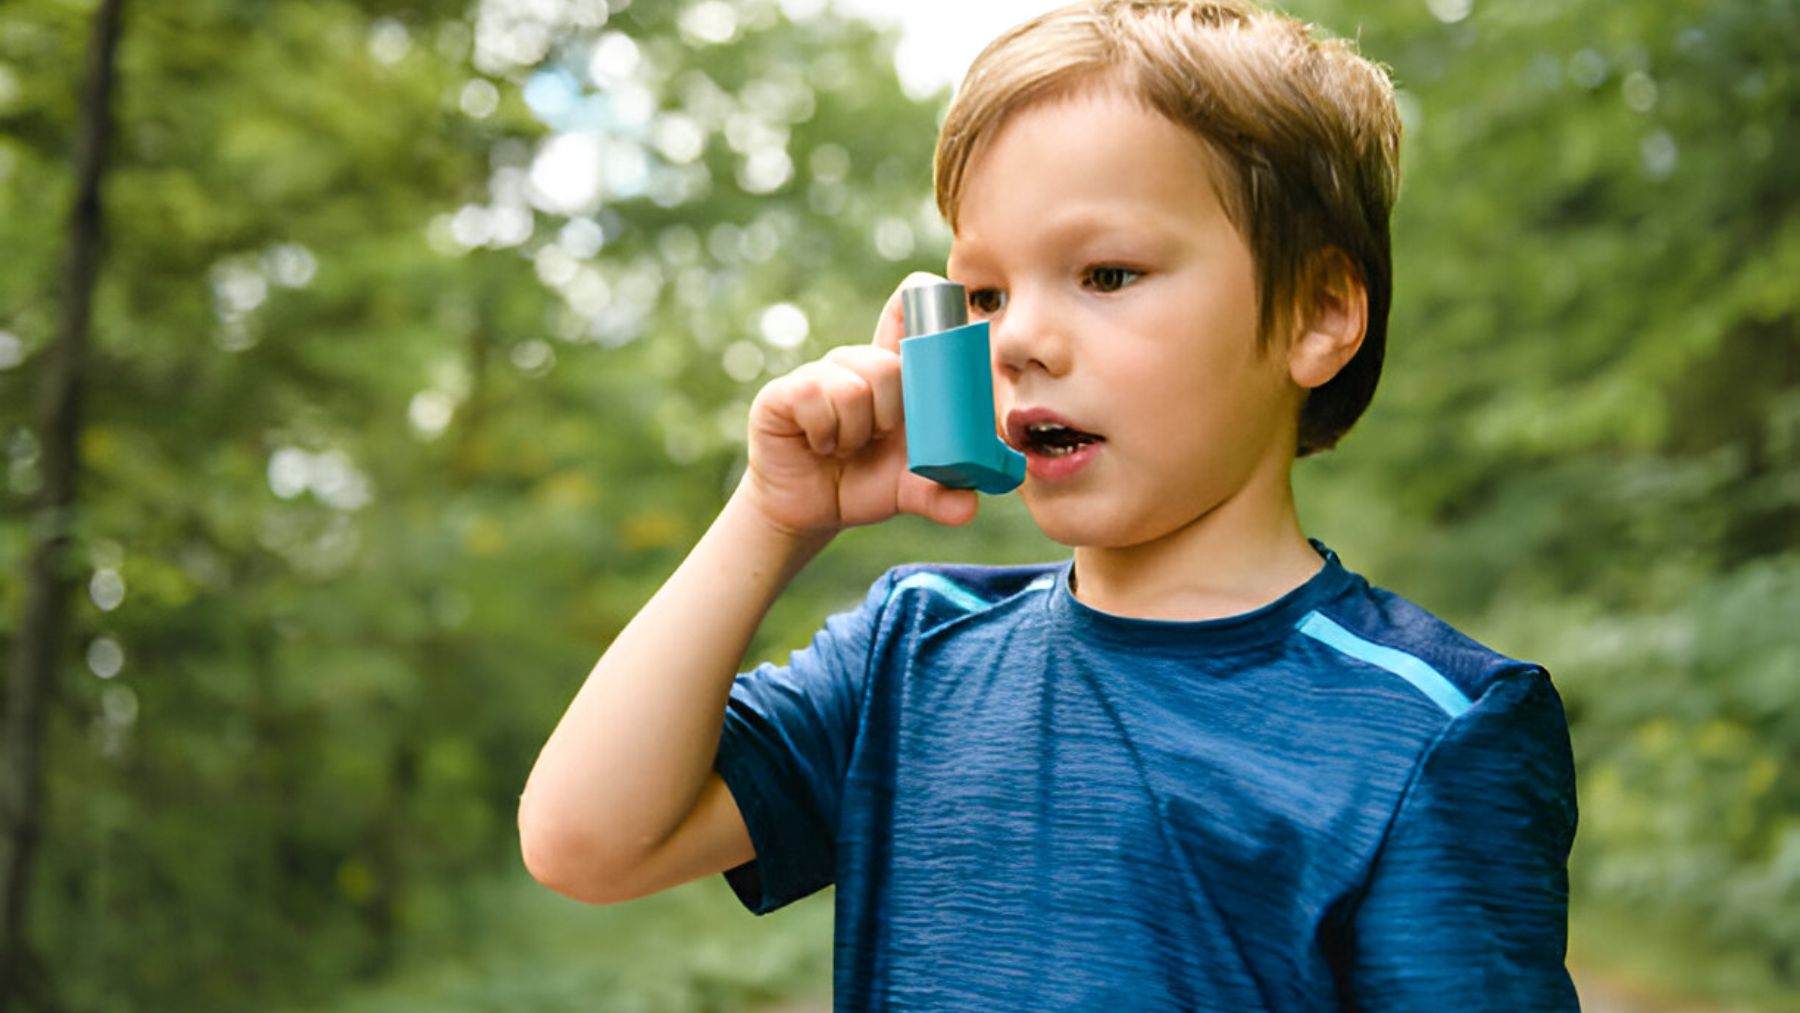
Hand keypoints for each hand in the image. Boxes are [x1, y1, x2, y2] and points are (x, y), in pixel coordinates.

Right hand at [740, 273, 979, 538]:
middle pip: (889, 363)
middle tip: (878, 437)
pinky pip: (814, 394)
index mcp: (893, 375)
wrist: (810, 512)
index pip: (906, 313)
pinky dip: (824, 431)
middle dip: (891, 414)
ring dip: (855, 431)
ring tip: (846, 446)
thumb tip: (968, 507)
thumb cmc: (863, 484)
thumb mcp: (908, 491)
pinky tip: (820, 444)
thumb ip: (940, 493)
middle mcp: (856, 365)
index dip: (922, 297)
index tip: (943, 298)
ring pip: (854, 385)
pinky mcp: (783, 392)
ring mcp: (818, 375)